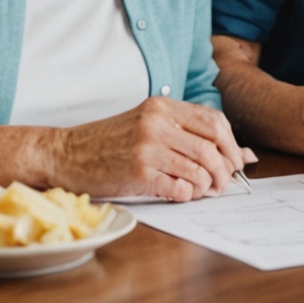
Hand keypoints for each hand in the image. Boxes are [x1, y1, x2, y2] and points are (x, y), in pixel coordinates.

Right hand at [43, 96, 256, 201]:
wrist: (64, 154)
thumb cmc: (108, 142)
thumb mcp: (147, 125)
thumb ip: (186, 133)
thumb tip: (239, 153)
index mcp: (162, 106)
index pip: (214, 122)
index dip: (231, 144)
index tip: (234, 160)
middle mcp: (157, 123)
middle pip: (211, 146)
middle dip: (225, 169)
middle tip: (225, 183)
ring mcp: (146, 148)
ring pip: (199, 169)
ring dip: (208, 185)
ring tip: (204, 191)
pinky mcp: (137, 173)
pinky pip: (178, 188)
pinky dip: (187, 195)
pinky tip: (182, 195)